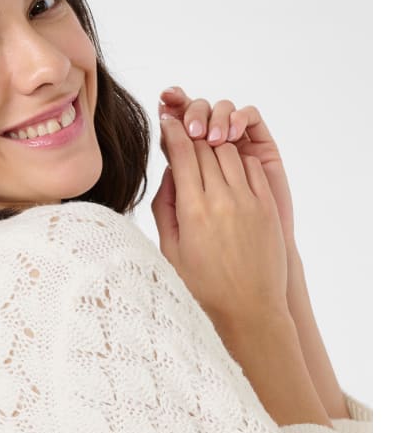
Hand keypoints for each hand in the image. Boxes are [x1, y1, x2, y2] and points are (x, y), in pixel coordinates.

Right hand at [152, 112, 288, 331]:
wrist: (249, 310)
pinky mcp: (267, 206)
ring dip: (215, 147)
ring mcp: (249, 201)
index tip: (167, 122)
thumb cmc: (204, 287)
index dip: (173, 133)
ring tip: (205, 152)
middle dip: (192, 135)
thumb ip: (165, 209)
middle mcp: (222, 200)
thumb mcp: (170, 251)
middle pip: (205, 147)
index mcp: (193, 211)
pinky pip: (252, 168)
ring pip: (229, 152)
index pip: (183, 154)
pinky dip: (238, 161)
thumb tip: (169, 174)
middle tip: (183, 132)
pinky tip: (229, 170)